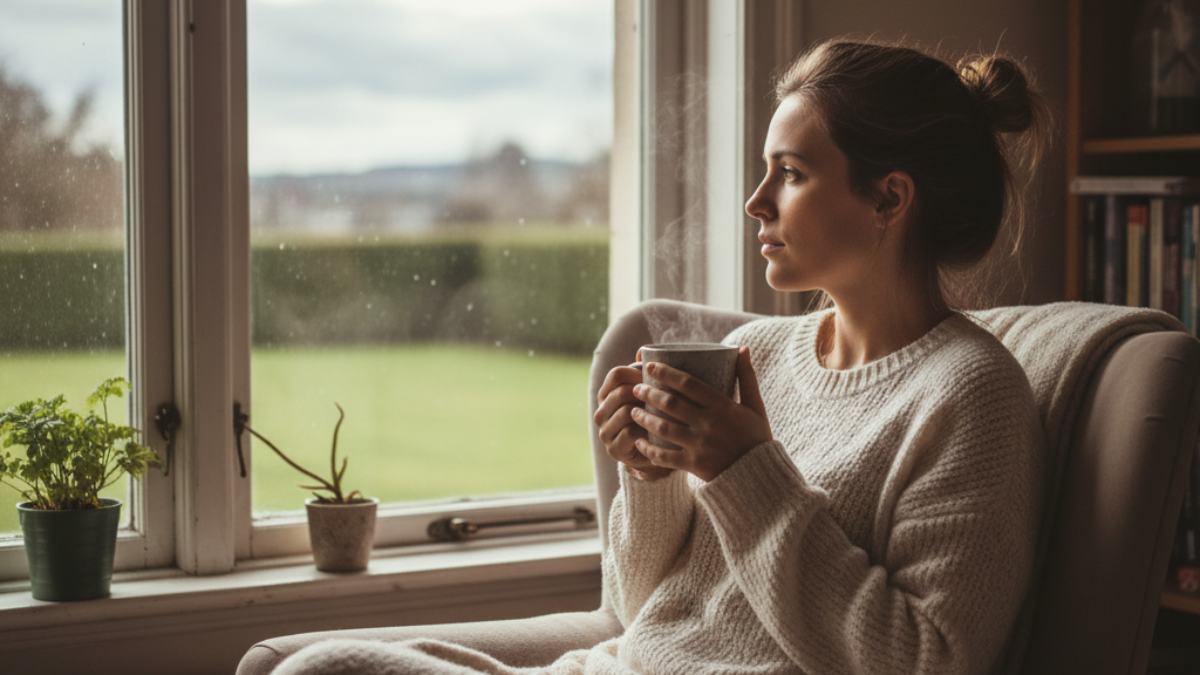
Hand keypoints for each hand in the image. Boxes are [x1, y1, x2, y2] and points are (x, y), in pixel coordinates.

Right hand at [594, 356, 672, 479]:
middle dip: (644, 394)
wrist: (656, 453)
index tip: (656, 380)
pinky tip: (658, 432)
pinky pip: (630, 432)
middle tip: (664, 399)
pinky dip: (646, 430)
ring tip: (663, 415)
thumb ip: (646, 373)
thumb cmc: (655, 417)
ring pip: (625, 412)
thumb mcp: (651, 395)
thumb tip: (641, 351)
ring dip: (647, 413)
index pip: (616, 374)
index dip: (637, 374)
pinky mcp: (614, 450)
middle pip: (620, 392)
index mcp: (607, 395)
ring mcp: (605, 432)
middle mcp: (601, 412)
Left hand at [630, 347, 770, 481]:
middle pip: (671, 404)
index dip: (666, 373)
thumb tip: (742, 348)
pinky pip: (665, 457)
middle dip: (649, 393)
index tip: (650, 366)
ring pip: (664, 429)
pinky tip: (639, 441)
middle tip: (636, 388)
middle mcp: (710, 424)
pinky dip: (649, 450)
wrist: (760, 476)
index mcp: (723, 406)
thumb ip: (747, 377)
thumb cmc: (756, 437)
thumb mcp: (755, 406)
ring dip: (645, 418)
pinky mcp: (695, 465)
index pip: (689, 384)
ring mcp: (701, 446)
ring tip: (633, 411)